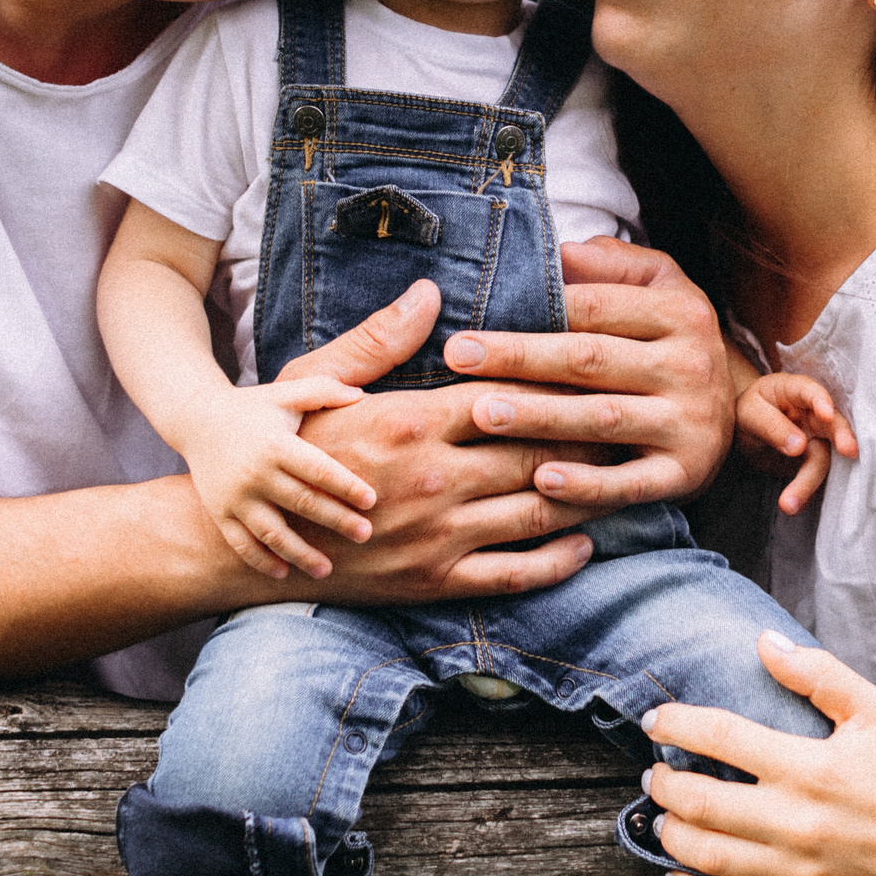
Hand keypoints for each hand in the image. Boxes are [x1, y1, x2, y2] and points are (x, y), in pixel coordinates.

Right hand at [173, 376, 375, 580]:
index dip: (345, 486)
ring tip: (326, 569)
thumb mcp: (286, 393)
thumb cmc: (253, 407)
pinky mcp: (220, 513)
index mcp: (276, 445)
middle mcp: (256, 473)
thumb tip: (363, 396)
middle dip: (336, 521)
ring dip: (300, 554)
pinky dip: (261, 561)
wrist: (196, 420)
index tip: (371, 501)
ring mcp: (235, 497)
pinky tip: (283, 573)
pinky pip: (241, 544)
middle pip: (303, 503)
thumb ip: (324, 392)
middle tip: (366, 535)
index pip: (318, 470)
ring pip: (272, 533)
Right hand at [277, 279, 597, 601]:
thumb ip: (381, 340)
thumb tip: (429, 292)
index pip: (508, 394)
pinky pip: (514, 574)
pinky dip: (558, 560)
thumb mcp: (320, 381)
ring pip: (536, 512)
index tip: (595, 369)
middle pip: (536, 451)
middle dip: (588, 436)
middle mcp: (432, 479)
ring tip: (622, 474)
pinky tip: (585, 542)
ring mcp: (437, 536)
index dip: (556, 382)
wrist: (247, 540)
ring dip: (585, 494)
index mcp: (410, 421)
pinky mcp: (434, 582)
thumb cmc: (287, 445)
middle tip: (629, 418)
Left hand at [434, 237, 733, 507]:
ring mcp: (689, 423)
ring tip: (482, 413)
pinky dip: (586, 484)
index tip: (470, 318)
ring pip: (602, 419)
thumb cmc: (674, 341)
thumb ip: (613, 264)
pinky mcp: (684, 473)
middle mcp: (690, 366)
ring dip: (539, 417)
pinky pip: (629, 482)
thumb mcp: (663, 286)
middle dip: (520, 358)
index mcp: (681, 312)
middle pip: (590, 359)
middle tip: (458, 357)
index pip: (597, 308)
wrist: (743, 414)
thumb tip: (559, 255)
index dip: (534, 309)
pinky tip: (540, 479)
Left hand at [644, 634, 875, 875]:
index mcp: (810, 768)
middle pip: (702, 802)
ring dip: (671, 833)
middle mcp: (796, 820)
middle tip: (655, 772)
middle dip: (665, 784)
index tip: (655, 720)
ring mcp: (794, 868)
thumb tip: (765, 643)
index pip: (723, 736)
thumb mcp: (873, 712)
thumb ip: (820, 673)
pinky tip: (680, 874)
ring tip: (664, 815)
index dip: (677, 723)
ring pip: (708, 854)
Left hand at [737, 373, 858, 515]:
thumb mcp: (749, 413)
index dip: (821, 400)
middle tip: (850, 452)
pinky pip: (816, 479)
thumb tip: (799, 446)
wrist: (746, 432)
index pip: (810, 391)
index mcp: (794, 391)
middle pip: (832, 425)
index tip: (828, 414)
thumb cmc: (749, 412)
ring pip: (823, 459)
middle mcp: (813, 414)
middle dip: (842, 438)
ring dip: (808, 482)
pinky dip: (806, 494)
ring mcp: (817, 439)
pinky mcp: (814, 462)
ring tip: (788, 505)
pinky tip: (793, 506)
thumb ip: (771, 425)